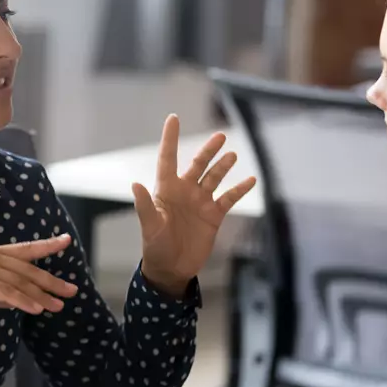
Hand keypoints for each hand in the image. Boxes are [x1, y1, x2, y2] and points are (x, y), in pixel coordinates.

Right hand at [0, 235, 78, 313]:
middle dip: (51, 281)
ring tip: (58, 305)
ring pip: (19, 282)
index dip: (46, 246)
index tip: (65, 241)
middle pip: (27, 269)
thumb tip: (11, 300)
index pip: (23, 249)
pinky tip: (35, 308)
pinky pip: (4, 292)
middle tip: (72, 290)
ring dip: (41, 295)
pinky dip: (22, 300)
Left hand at [133, 114, 256, 296]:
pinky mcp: (213, 215)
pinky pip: (229, 198)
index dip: (170, 138)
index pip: (168, 158)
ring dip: (223, 166)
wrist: (172, 268)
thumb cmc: (155, 246)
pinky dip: (240, 189)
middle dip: (208, 150)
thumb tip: (136, 184)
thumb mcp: (149, 226)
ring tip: (233, 155)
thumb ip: (144, 206)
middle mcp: (184, 191)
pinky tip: (251, 180)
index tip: (173, 117)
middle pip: (198, 164)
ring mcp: (200, 202)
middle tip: (220, 136)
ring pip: (214, 178)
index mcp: (166, 189)